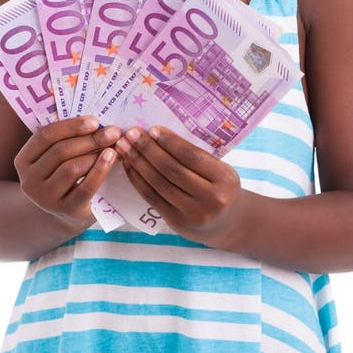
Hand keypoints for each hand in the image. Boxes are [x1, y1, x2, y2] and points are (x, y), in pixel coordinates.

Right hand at [13, 116, 120, 226]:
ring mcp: (45, 198)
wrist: (69, 211)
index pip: (44, 136)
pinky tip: (112, 159)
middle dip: (90, 139)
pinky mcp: (65, 210)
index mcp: (24, 160)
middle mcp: (29, 180)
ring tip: (113, 147)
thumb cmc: (65, 174)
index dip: (70, 126)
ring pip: (72, 168)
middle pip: (60, 151)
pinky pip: (85, 187)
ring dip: (95, 154)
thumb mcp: (58, 157)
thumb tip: (90, 118)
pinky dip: (100, 170)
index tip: (94, 120)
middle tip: (113, 131)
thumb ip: (66, 138)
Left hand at [115, 125, 241, 246]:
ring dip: (138, 163)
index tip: (152, 129)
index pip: (192, 157)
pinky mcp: (177, 223)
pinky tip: (129, 166)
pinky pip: (152, 198)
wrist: (227, 224)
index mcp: (225, 179)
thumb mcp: (220, 171)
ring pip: (159, 183)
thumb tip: (160, 134)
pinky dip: (138, 180)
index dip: (170, 142)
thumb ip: (197, 157)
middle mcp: (211, 199)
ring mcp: (193, 214)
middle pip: (172, 170)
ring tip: (124, 147)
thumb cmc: (221, 188)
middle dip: (148, 149)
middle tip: (131, 133)